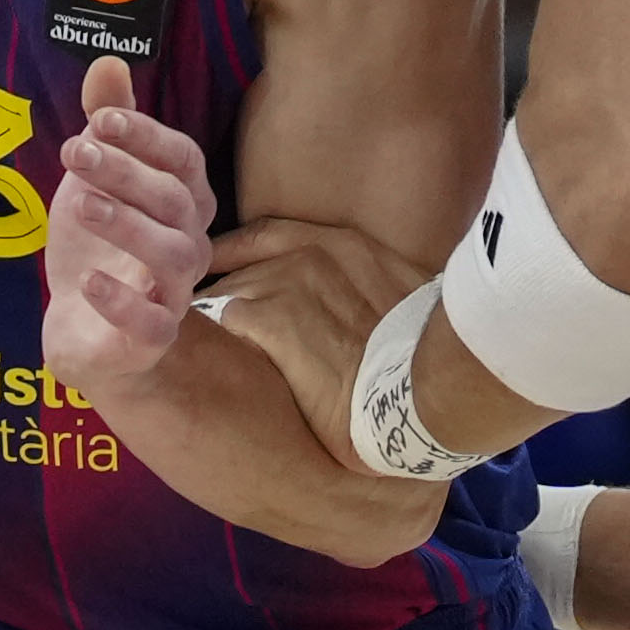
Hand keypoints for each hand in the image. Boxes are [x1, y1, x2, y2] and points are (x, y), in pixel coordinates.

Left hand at [41, 56, 217, 396]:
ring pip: (170, 257)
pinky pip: (149, 323)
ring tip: (80, 205)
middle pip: (174, 200)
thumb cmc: (100, 245)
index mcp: (183, 200)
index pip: (183, 158)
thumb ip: (106, 124)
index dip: (147, 135)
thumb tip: (109, 60)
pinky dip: (120, 302)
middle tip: (73, 152)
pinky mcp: (149, 338)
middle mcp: (189, 242)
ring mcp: (173, 293)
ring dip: (127, 226)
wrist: (86, 330)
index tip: (101, 118)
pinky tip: (87, 280)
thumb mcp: (96, 179)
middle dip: (126, 173)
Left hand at [200, 217, 434, 477]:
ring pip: (225, 297)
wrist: (426, 393)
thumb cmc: (424, 360)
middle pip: (240, 270)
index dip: (234, 253)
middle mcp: (311, 255)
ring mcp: (288, 283)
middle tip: (203, 327)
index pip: (266, 236)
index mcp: (345, 246)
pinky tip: (215, 366)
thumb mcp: (404, 304)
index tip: (213, 267)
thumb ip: (367, 291)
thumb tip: (359, 315)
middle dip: (222, 298)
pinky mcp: (270, 320)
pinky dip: (216, 342)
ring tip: (205, 354)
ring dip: (215, 324)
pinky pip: (223, 323)